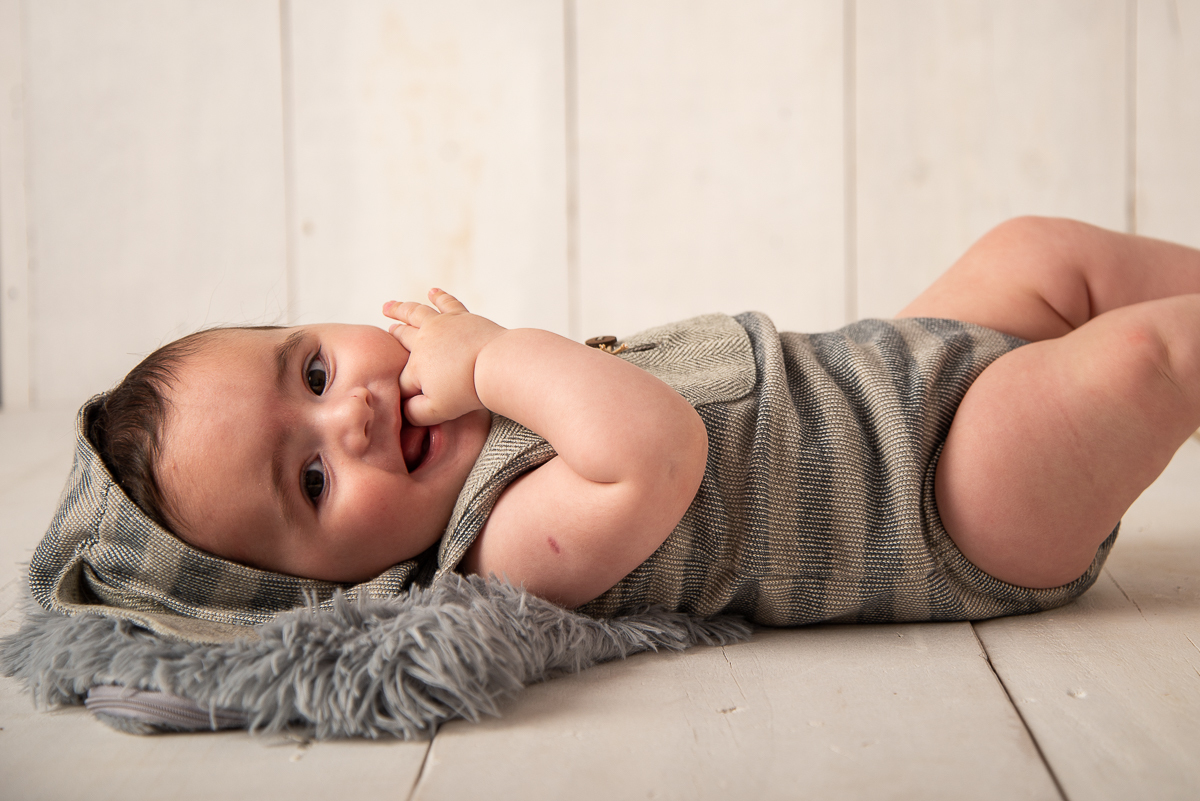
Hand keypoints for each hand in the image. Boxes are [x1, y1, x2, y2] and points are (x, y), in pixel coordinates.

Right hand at [384, 288, 505, 425]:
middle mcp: (424, 341)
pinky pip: (446, 303)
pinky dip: (439, 297)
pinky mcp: (462, 317)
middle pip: (403, 337)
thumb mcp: (436, 411)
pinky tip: (433, 292)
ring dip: (401, 309)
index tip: (406, 393)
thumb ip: (415, 413)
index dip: (404, 391)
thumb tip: (404, 409)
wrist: (495, 365)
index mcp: (415, 366)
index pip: (403, 380)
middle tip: (387, 329)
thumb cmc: (467, 390)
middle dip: (394, 335)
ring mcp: (442, 325)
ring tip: (389, 306)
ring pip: (416, 313)